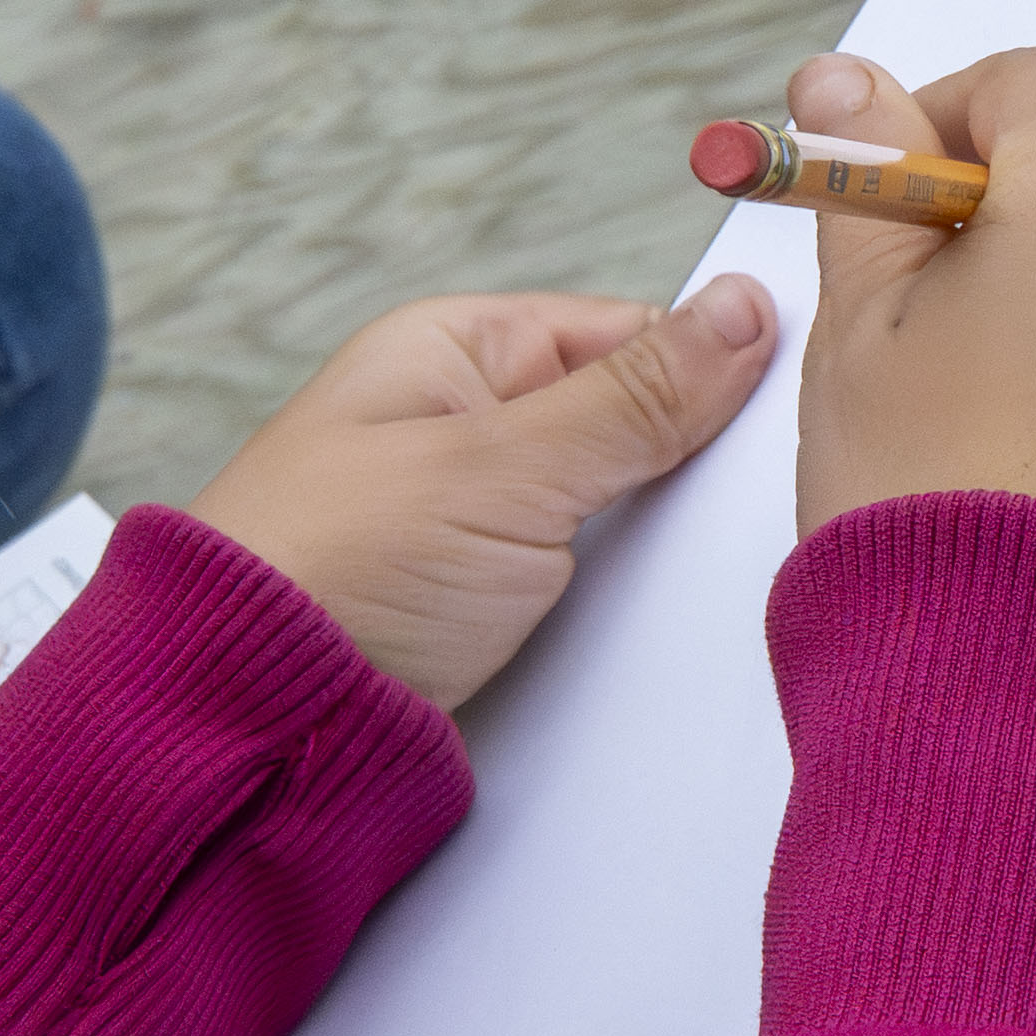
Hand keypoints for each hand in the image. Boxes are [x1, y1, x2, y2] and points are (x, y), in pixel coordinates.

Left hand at [189, 286, 782, 707]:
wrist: (246, 727)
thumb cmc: (337, 571)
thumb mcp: (505, 469)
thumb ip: (635, 398)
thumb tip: (739, 309)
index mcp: (454, 352)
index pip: (622, 333)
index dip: (705, 368)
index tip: (789, 406)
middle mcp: (460, 425)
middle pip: (620, 426)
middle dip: (681, 471)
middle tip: (755, 508)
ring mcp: (466, 520)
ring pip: (605, 516)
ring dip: (651, 551)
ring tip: (711, 577)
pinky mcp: (472, 606)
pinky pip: (575, 587)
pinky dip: (615, 607)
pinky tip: (660, 630)